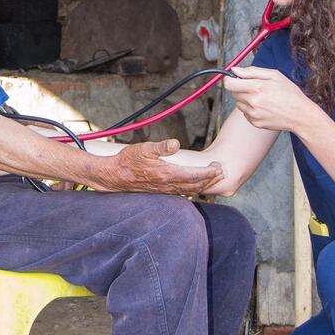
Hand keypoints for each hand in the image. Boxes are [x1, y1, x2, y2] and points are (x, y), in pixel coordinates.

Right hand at [93, 139, 223, 194]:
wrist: (114, 176)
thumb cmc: (127, 161)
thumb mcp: (143, 149)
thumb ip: (161, 147)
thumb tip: (175, 143)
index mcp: (166, 174)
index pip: (194, 176)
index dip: (208, 173)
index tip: (218, 167)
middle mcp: (167, 185)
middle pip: (195, 185)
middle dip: (210, 180)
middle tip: (220, 172)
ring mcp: (164, 190)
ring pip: (189, 190)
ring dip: (202, 185)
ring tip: (211, 177)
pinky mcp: (160, 190)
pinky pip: (181, 191)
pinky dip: (191, 188)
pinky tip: (193, 184)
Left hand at [224, 66, 315, 131]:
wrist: (300, 115)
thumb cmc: (290, 93)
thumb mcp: (274, 75)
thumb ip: (252, 71)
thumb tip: (234, 70)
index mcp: (257, 88)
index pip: (229, 84)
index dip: (229, 79)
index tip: (234, 78)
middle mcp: (253, 102)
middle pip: (233, 93)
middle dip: (240, 88)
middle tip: (255, 87)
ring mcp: (253, 114)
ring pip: (239, 103)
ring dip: (245, 99)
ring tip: (262, 98)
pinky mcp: (255, 123)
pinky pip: (245, 113)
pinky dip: (251, 109)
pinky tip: (264, 107)